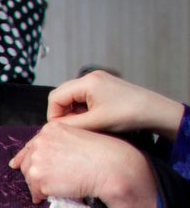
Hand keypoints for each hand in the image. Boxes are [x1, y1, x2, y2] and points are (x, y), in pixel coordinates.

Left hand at [12, 122, 159, 207]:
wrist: (112, 168)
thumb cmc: (103, 154)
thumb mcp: (78, 137)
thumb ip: (58, 143)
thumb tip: (41, 155)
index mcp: (51, 129)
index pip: (31, 145)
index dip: (24, 157)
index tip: (16, 164)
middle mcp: (41, 142)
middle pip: (27, 162)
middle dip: (34, 173)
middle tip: (45, 181)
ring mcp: (38, 160)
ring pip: (29, 177)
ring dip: (38, 185)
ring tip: (52, 189)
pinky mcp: (39, 178)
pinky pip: (36, 191)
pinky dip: (41, 195)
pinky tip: (52, 195)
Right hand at [47, 70, 182, 139]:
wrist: (154, 111)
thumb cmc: (128, 115)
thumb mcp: (94, 123)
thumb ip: (69, 125)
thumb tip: (52, 128)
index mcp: (87, 82)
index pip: (55, 97)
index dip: (54, 115)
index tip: (63, 130)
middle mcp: (90, 77)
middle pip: (62, 94)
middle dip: (62, 112)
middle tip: (73, 127)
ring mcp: (97, 80)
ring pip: (71, 96)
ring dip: (73, 111)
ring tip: (86, 123)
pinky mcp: (103, 85)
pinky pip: (82, 96)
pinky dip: (82, 108)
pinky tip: (93, 118)